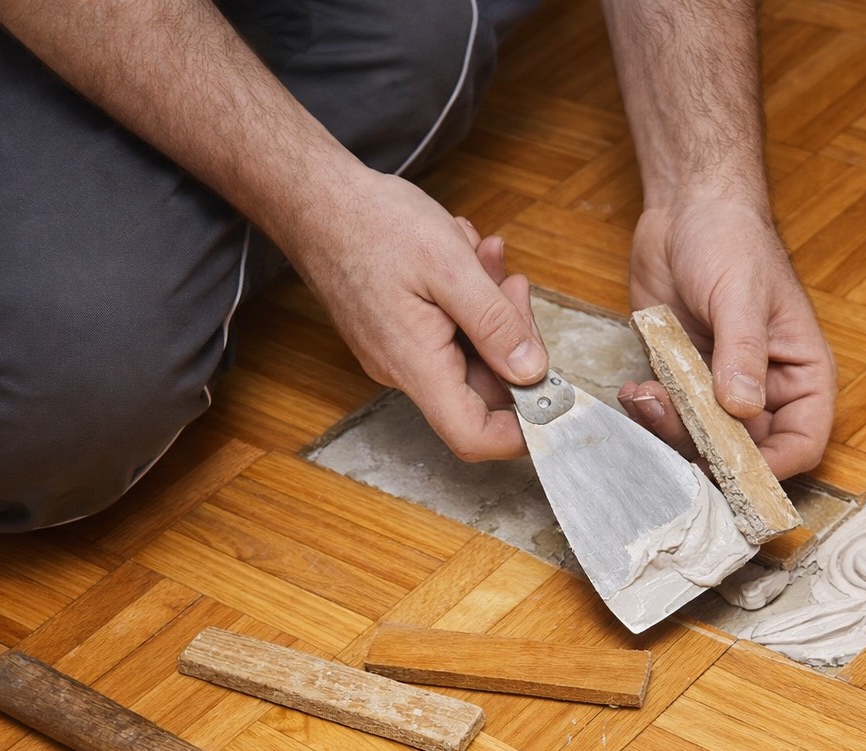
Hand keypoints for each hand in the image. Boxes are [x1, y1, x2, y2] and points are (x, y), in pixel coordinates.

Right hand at [281, 166, 544, 460]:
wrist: (312, 199)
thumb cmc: (370, 224)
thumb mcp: (449, 265)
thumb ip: (495, 323)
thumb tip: (532, 371)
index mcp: (416, 365)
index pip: (472, 437)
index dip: (521, 430)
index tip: (553, 393)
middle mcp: (405, 370)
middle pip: (484, 388)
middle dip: (512, 336)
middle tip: (512, 284)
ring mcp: (400, 352)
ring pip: (471, 351)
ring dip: (492, 307)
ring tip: (483, 255)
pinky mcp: (399, 332)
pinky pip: (449, 330)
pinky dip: (468, 297)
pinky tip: (463, 254)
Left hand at [617, 197, 835, 479]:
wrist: (685, 208)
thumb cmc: (731, 239)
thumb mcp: (741, 293)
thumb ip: (742, 352)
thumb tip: (742, 406)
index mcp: (801, 372)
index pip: (802, 442)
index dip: (772, 468)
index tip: (730, 469)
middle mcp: (765, 389)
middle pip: (746, 452)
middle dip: (706, 451)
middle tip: (672, 426)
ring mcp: (720, 387)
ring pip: (701, 439)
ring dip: (670, 430)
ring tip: (646, 396)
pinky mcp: (682, 378)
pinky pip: (668, 415)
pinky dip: (649, 413)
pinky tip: (634, 390)